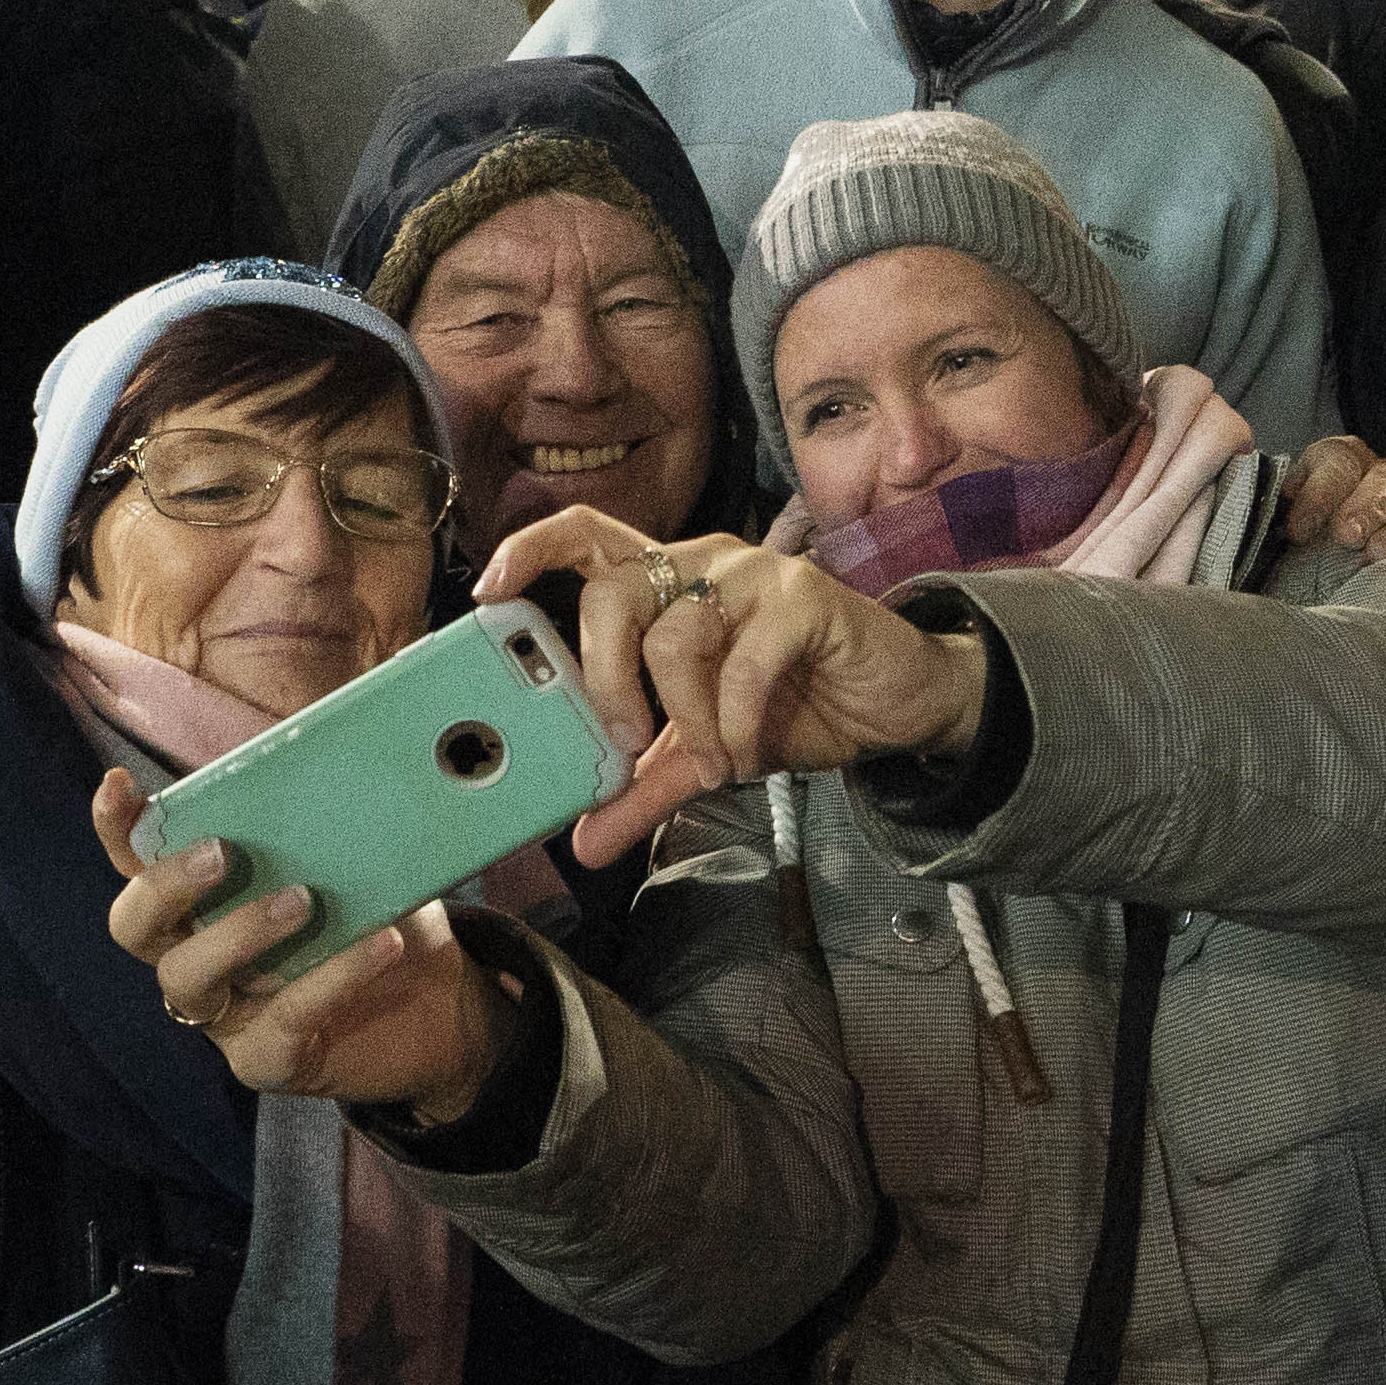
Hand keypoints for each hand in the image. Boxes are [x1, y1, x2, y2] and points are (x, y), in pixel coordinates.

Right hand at [92, 766, 509, 1119]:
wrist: (446, 1008)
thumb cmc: (383, 917)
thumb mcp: (362, 860)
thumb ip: (336, 819)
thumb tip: (354, 754)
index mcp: (204, 897)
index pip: (136, 860)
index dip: (116, 826)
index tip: (122, 784)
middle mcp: (196, 954)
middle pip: (135, 926)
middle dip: (165, 885)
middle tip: (222, 852)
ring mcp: (225, 1014)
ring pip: (188, 977)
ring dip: (240, 931)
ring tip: (305, 899)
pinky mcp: (268, 1060)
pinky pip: (285, 1020)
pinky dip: (334, 976)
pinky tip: (382, 944)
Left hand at [474, 507, 989, 862]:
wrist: (896, 705)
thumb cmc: (794, 705)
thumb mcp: (705, 754)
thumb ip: (644, 790)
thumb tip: (582, 846)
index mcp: (667, 585)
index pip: (587, 538)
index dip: (533, 550)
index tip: (488, 591)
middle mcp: (701, 564)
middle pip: (615, 587)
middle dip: (602, 672)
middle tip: (623, 740)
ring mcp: (753, 575)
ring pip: (675, 630)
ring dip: (682, 715)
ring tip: (710, 760)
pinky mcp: (804, 598)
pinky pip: (744, 658)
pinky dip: (733, 721)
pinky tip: (746, 751)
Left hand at [1276, 433, 1385, 568]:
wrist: (1323, 576)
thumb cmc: (1300, 546)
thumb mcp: (1278, 524)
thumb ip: (1272, 512)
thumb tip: (1265, 512)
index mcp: (1340, 461)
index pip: (1337, 464)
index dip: (1320, 493)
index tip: (1300, 530)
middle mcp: (1385, 477)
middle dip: (1367, 506)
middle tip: (1347, 535)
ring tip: (1378, 557)